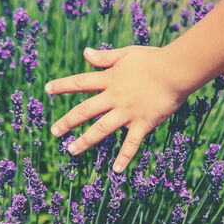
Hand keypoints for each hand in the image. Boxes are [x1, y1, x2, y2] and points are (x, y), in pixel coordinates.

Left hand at [45, 46, 189, 172]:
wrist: (175, 70)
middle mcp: (114, 98)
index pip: (80, 83)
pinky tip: (116, 171)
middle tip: (54, 131)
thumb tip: (84, 52)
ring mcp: (127, 113)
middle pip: (85, 111)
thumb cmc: (152, 59)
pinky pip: (132, 144)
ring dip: (85, 141)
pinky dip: (124, 157)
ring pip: (102, 129)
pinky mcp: (143, 124)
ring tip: (71, 150)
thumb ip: (104, 57)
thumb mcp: (125, 54)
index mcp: (109, 80)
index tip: (47, 89)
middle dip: (68, 121)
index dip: (62, 85)